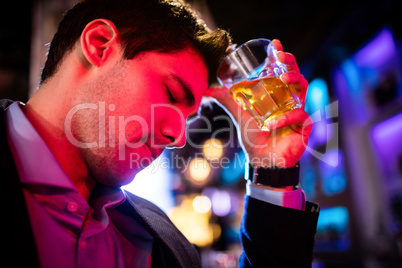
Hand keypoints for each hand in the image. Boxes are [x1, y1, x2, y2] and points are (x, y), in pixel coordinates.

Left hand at [205, 39, 311, 167]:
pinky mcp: (305, 125)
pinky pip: (299, 115)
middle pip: (296, 74)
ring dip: (294, 80)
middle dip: (290, 62)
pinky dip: (284, 118)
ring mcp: (299, 110)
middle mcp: (290, 99)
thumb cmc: (253, 136)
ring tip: (282, 78)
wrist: (261, 159)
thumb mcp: (238, 113)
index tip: (275, 43)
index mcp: (277, 94)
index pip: (282, 70)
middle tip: (281, 56)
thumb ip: (226, 100)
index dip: (282, 55)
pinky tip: (271, 124)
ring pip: (303, 88)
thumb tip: (207, 89)